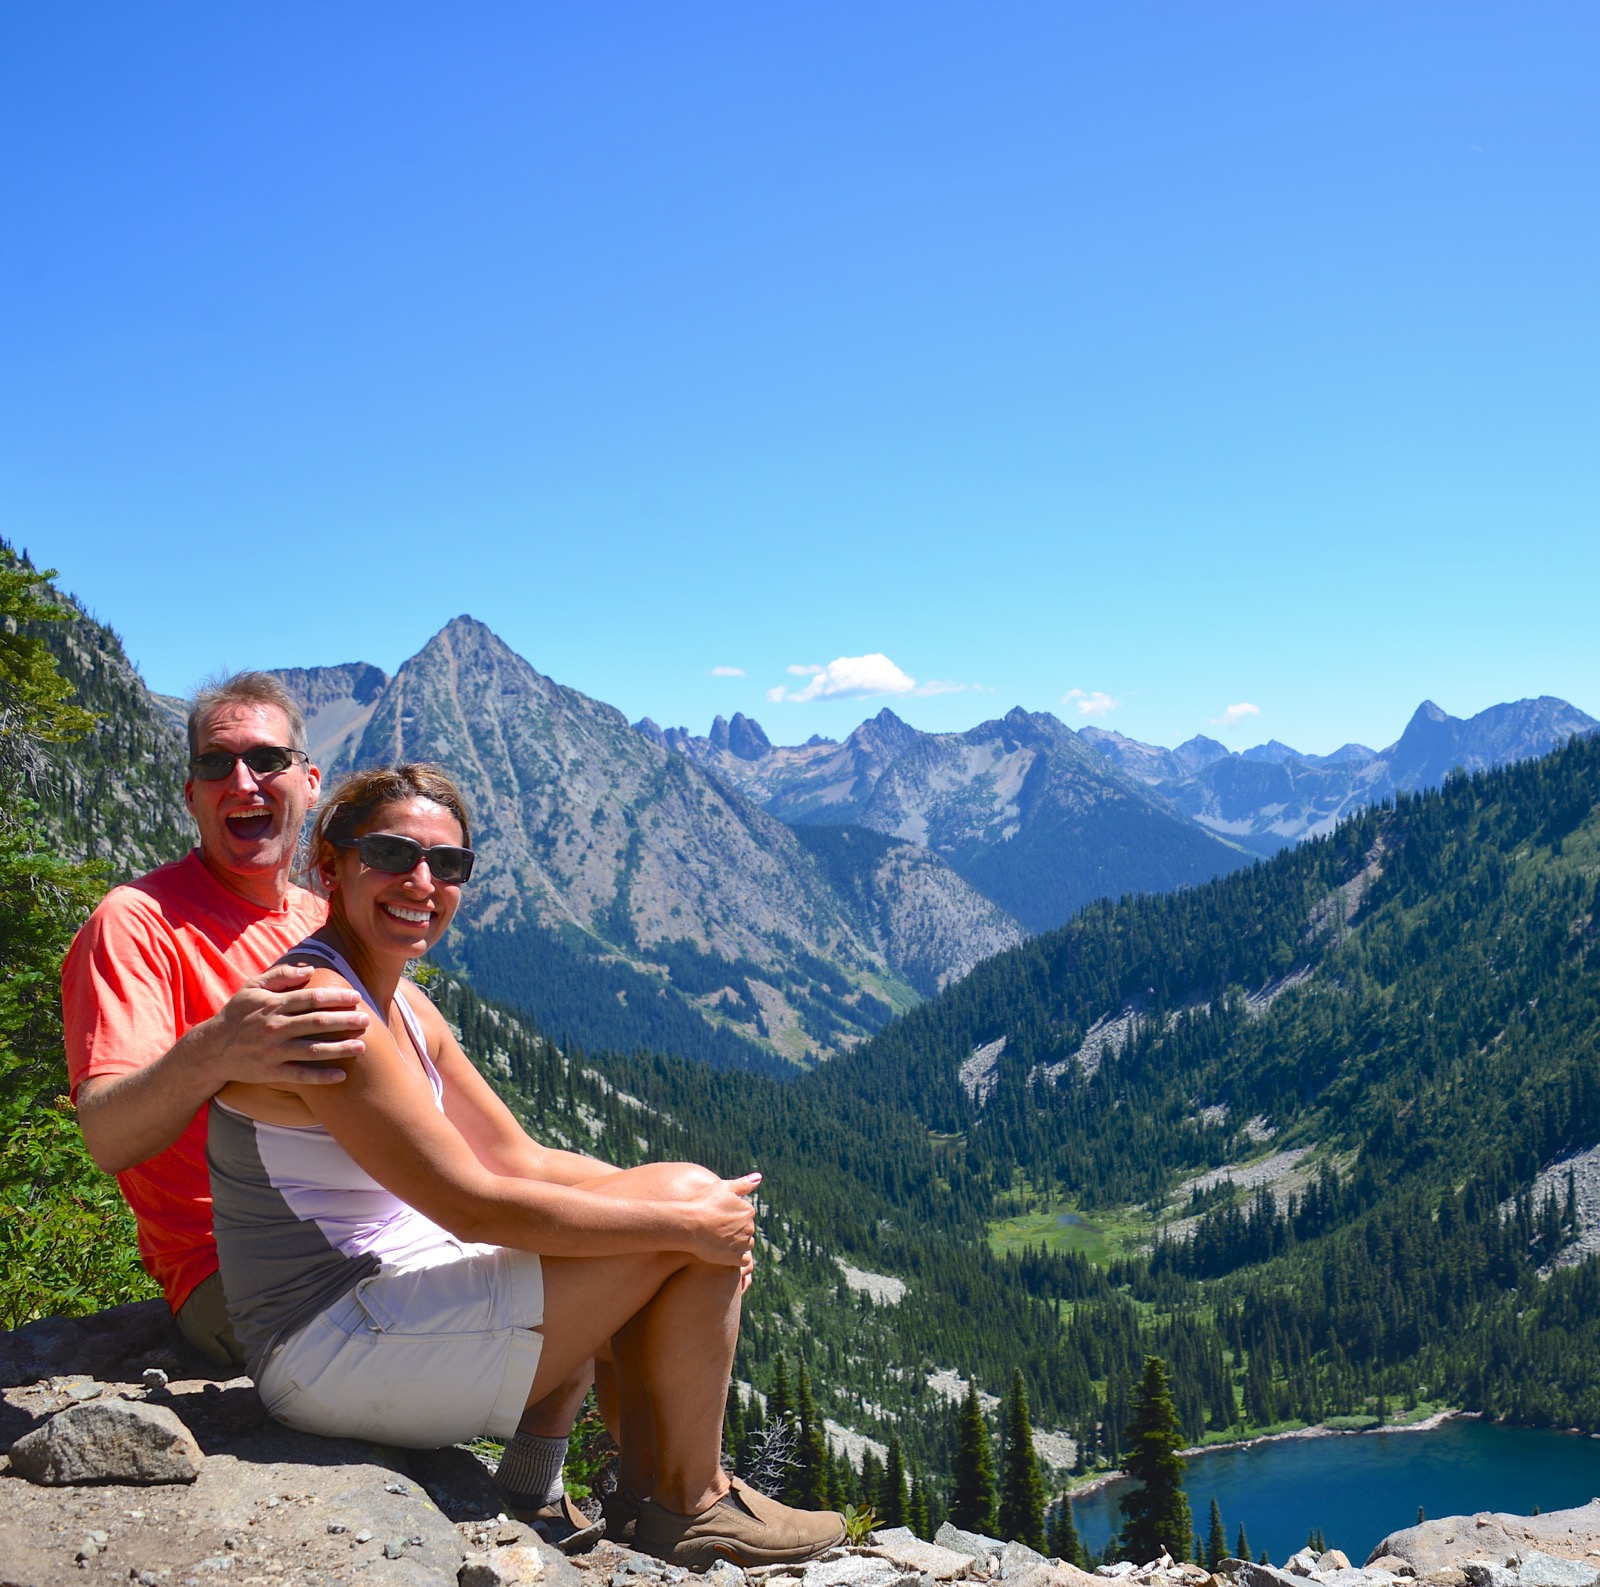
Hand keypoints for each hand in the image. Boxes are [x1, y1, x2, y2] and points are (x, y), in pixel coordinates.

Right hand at [209, 963, 368, 1086]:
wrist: (210, 1050)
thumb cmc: (237, 1015)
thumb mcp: (252, 988)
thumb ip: (280, 976)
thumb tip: (309, 969)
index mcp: (273, 1005)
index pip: (311, 999)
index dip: (336, 997)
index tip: (356, 997)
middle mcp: (275, 1028)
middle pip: (317, 1023)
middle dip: (344, 1021)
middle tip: (366, 1020)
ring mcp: (273, 1052)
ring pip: (312, 1050)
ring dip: (339, 1049)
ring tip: (362, 1047)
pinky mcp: (270, 1072)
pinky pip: (300, 1075)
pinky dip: (321, 1076)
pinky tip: (341, 1076)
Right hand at [685, 1170, 760, 1266]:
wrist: (688, 1224)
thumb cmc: (702, 1203)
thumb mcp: (722, 1187)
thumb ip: (743, 1184)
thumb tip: (760, 1177)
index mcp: (748, 1210)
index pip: (745, 1217)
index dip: (731, 1218)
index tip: (718, 1219)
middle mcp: (749, 1227)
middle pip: (746, 1231)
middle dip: (735, 1231)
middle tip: (716, 1231)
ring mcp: (743, 1244)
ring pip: (745, 1245)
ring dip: (737, 1245)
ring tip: (719, 1243)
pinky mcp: (735, 1258)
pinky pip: (744, 1261)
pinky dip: (737, 1259)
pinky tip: (725, 1255)